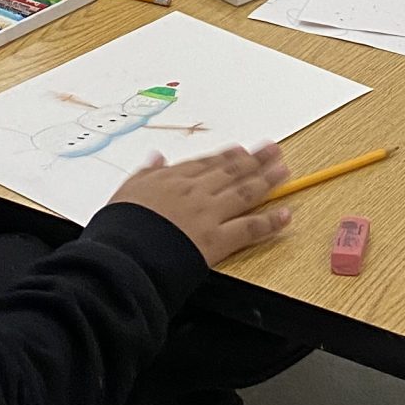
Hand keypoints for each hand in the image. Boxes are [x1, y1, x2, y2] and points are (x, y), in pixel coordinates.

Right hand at [109, 142, 291, 267]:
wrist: (122, 254)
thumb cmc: (120, 227)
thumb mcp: (126, 191)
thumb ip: (145, 174)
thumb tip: (155, 158)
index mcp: (172, 179)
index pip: (207, 164)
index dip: (227, 157)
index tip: (241, 150)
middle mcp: (194, 192)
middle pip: (231, 171)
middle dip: (255, 160)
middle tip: (273, 150)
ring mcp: (208, 214)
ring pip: (244, 192)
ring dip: (267, 181)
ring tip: (284, 171)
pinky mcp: (216, 240)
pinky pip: (248, 228)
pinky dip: (269, 222)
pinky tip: (284, 215)